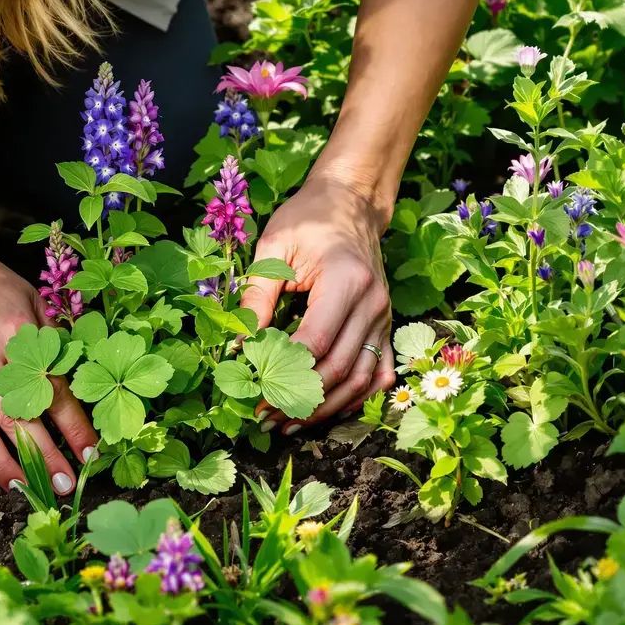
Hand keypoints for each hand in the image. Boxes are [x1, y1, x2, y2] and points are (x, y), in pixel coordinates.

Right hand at [0, 238, 97, 493]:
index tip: (90, 455)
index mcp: (18, 336)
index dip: (75, 427)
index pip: (53, 392)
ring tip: (18, 487)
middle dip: (43, 457)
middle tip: (62, 487)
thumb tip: (78, 379)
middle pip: (17, 417)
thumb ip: (52, 339)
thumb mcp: (31, 301)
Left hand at [241, 174, 396, 434]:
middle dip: (301, 399)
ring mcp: (384, 317)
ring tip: (288, 422)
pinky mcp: (386, 325)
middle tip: (264, 416)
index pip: (316, 342)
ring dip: (326, 408)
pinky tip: (325, 410)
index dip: (284, 372)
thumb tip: (238, 347)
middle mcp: (373, 303)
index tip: (253, 390)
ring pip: (362, 379)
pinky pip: (378, 374)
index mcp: (346, 281)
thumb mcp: (274, 248)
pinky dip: (354, 398)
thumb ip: (256, 297)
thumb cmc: (307, 218)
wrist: (350, 202)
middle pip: (340, 368)